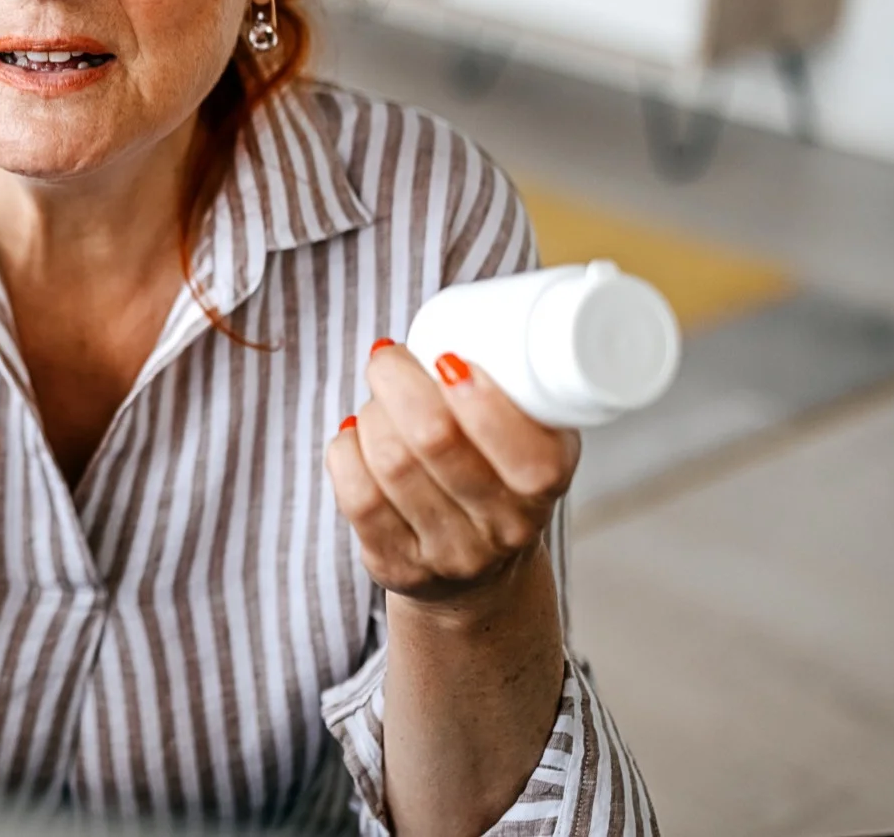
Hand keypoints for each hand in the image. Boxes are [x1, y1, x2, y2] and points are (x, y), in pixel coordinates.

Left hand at [326, 343, 578, 608]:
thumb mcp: (531, 436)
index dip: (481, 400)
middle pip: (435, 441)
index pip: (527, 454)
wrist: (479, 573)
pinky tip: (356, 435)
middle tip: (389, 359)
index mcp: (546, 485)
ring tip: (379, 400)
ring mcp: (449, 554)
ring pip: (390, 462)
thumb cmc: (498, 476)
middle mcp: (504, 528)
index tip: (448, 359)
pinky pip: (356, 495)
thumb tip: (460, 321)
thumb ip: (513, 387)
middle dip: (399, 382)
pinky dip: (347, 449)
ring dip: (373, 414)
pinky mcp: (396, 565)